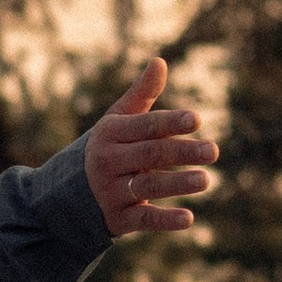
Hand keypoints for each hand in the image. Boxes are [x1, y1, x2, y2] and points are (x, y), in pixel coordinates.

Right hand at [86, 57, 218, 235]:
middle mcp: (108, 161)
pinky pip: (144, 219)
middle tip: (213, 150)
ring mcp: (112, 192)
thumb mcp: (118, 120)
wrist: (69, 194)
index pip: (145, 126)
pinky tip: (189, 218)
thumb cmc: (107, 149)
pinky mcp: (118, 219)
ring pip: (148, 185)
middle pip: (151, 154)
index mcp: (110, 133)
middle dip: (182, 152)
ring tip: (206, 180)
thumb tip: (160, 61)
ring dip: (178, 183)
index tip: (196, 120)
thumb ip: (142, 94)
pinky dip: (165, 220)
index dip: (171, 122)